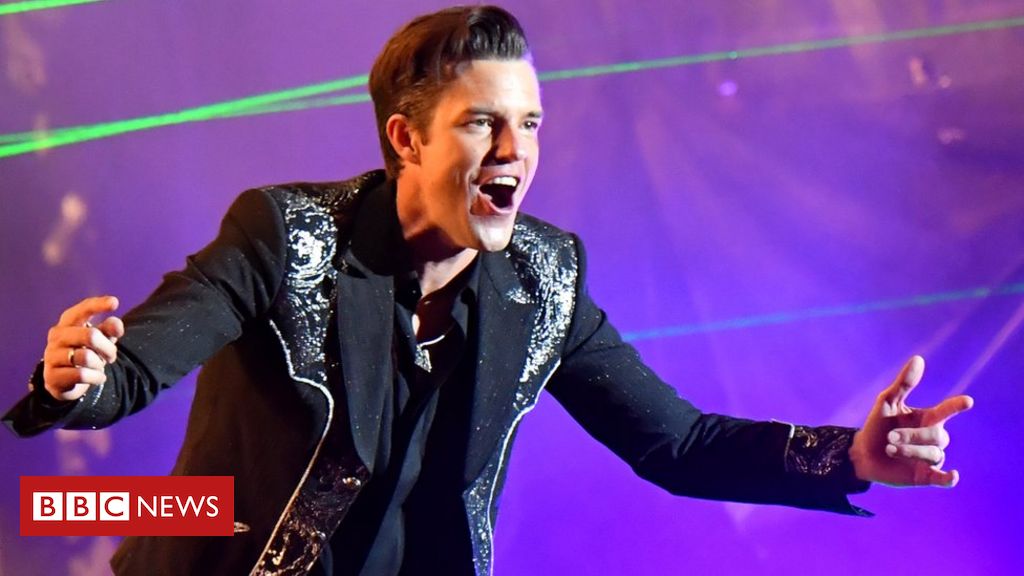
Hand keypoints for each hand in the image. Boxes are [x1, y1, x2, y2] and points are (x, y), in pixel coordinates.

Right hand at [42, 296, 124, 401]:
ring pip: (86, 357)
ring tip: (99, 367)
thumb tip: (117, 324)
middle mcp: (57, 336)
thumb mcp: (102, 339)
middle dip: (108, 348)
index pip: (83, 309)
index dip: (99, 305)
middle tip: (112, 356)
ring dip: (100, 364)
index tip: (115, 302)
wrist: (67, 381)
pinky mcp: (51, 376)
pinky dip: (96, 377)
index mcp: (68, 322)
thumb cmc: (86, 352)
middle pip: (91, 336)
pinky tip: (98, 378)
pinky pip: (81, 375)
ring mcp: (51, 355)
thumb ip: (110, 329)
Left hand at [849, 355, 973, 486]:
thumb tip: (918, 359)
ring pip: (934, 454)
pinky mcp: (925, 476)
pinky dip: (949, 478)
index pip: (946, 411)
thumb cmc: (876, 425)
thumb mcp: (886, 402)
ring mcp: (930, 457)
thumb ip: (904, 384)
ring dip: (911, 451)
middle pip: (937, 436)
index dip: (956, 406)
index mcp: (927, 418)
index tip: (966, 401)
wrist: (861, 453)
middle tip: (890, 436)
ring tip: (890, 448)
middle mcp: (932, 437)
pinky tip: (952, 476)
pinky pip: (943, 479)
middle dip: (912, 436)